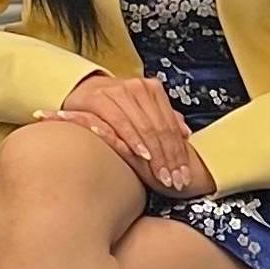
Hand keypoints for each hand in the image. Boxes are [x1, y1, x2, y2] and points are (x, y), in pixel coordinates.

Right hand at [57, 73, 209, 198]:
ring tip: (161, 175)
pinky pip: (121, 123)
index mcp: (153, 89)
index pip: (170, 126)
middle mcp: (139, 87)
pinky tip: (141, 155)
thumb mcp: (141, 110)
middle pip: (161, 129)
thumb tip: (186, 133)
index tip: (184, 175)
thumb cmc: (114, 105)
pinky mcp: (100, 98)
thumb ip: (163, 119)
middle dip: (169, 159)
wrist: (82, 90)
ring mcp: (119, 91)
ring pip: (145, 127)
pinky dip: (132, 139)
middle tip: (175, 181)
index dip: (179, 153)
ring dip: (155, 154)